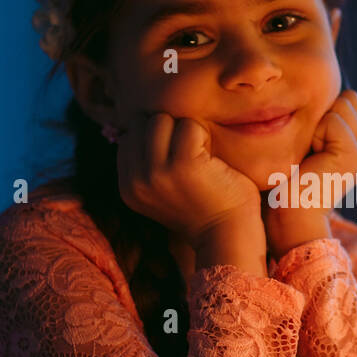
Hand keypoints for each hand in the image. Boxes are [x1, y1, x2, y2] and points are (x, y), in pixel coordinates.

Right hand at [116, 112, 262, 247]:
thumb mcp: (163, 191)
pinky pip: (190, 126)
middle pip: (144, 123)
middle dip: (169, 128)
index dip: (156, 136)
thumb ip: (148, 164)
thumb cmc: (204, 209)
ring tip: (201, 154)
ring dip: (186, 129)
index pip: (130, 136)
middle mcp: (137, 180)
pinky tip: (212, 158)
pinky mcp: (183, 164)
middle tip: (192, 152)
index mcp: (128, 187)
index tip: (177, 155)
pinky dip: (204, 134)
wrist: (228, 237)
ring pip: (162, 119)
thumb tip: (143, 122)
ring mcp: (157, 172)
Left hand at [263, 90, 356, 258]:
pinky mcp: (355, 155)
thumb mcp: (307, 144)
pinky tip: (311, 159)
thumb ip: (320, 120)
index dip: (322, 113)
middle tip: (309, 151)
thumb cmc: (287, 182)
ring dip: (317, 125)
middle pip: (348, 98)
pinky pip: (334, 120)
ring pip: (342, 105)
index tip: (309, 146)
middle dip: (322, 116)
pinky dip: (315, 134)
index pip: (348, 100)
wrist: (289, 218)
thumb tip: (319, 91)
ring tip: (310, 156)